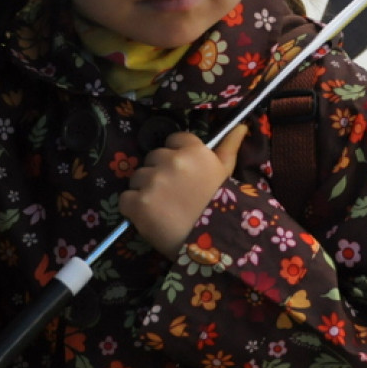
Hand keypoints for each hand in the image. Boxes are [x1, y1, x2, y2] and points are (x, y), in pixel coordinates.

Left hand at [120, 125, 247, 260]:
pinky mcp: (138, 202)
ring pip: (137, 177)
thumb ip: (229, 146)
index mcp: (193, 150)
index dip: (175, 155)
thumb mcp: (226, 172)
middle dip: (158, 173)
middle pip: (152, 158)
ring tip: (161, 208)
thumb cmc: (222, 205)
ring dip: (144, 190)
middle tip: (172, 194)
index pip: (174, 139)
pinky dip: (133, 208)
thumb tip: (241, 125)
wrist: (215, 242)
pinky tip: (149, 217)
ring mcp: (153, 181)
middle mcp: (171, 160)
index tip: (182, 173)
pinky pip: (125, 199)